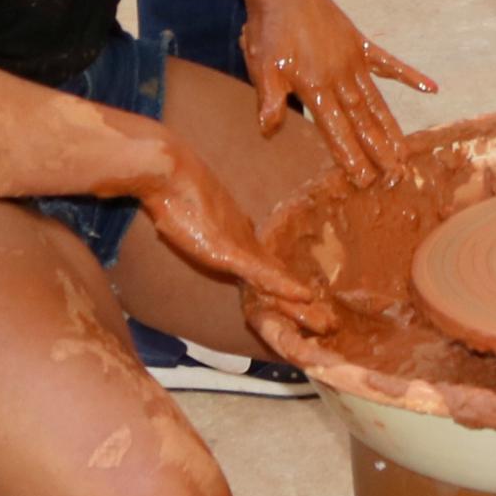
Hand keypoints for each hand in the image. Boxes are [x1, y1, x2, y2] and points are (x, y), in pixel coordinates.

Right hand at [134, 141, 342, 363]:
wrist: (167, 172)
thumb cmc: (174, 192)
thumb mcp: (193, 217)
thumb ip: (208, 229)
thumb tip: (212, 235)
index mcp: (237, 236)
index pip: (266, 267)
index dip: (284, 286)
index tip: (304, 302)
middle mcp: (245, 241)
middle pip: (278, 276)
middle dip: (300, 302)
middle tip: (328, 322)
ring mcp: (240, 245)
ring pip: (276, 279)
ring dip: (299, 303)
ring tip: (327, 322)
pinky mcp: (229, 249)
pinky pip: (261, 272)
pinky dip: (282, 286)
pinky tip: (303, 297)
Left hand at [237, 0, 435, 187]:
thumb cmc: (270, 30)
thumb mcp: (261, 67)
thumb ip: (269, 101)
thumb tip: (270, 132)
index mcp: (316, 88)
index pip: (336, 130)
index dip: (350, 156)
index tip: (364, 180)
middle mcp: (341, 78)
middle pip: (364, 122)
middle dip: (379, 151)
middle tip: (396, 176)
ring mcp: (354, 61)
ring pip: (377, 102)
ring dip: (391, 128)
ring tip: (406, 152)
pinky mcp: (360, 45)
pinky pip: (389, 64)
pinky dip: (409, 77)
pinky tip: (430, 89)